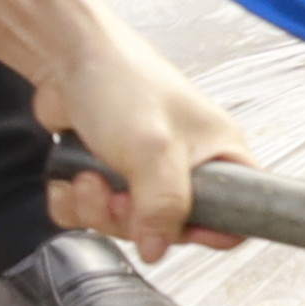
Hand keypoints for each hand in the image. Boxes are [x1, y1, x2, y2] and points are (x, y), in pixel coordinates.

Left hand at [40, 29, 256, 263]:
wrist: (66, 55)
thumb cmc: (124, 80)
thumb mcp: (153, 148)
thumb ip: (163, 206)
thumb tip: (159, 249)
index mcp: (219, 153)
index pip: (238, 213)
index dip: (211, 231)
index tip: (176, 231)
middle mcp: (186, 165)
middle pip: (170, 229)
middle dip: (131, 219)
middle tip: (119, 193)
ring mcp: (144, 172)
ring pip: (125, 226)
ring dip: (96, 209)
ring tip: (90, 173)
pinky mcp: (108, 174)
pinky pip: (90, 215)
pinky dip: (74, 202)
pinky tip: (72, 174)